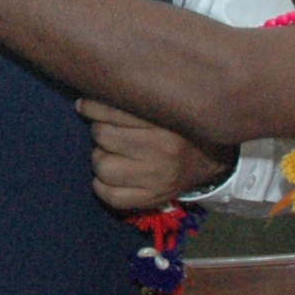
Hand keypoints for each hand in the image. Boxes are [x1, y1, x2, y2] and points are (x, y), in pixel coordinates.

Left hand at [78, 100, 234, 210]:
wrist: (210, 160)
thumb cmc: (179, 127)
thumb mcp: (165, 106)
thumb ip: (135, 99)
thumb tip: (91, 94)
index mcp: (166, 121)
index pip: (114, 111)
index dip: (92, 107)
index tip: (83, 104)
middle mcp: (163, 150)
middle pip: (103, 136)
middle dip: (99, 132)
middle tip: (107, 131)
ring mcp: (157, 178)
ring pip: (102, 166)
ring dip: (100, 158)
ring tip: (110, 153)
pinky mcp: (152, 199)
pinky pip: (110, 196)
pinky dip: (102, 186)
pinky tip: (110, 176)